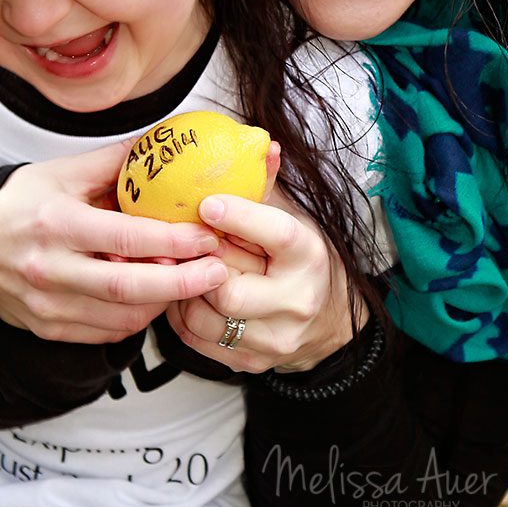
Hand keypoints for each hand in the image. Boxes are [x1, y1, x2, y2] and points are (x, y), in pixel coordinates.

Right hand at [0, 141, 227, 343]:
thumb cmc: (21, 202)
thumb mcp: (63, 171)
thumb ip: (116, 161)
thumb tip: (165, 142)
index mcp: (57, 224)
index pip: (126, 239)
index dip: (174, 241)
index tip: (208, 236)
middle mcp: (51, 269)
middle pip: (129, 289)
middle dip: (182, 283)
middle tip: (218, 271)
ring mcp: (48, 306)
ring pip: (122, 319)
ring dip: (163, 304)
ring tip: (191, 283)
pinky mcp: (48, 329)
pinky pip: (105, 334)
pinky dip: (136, 319)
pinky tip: (154, 298)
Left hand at [166, 189, 366, 372]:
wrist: (327, 323)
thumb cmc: (301, 263)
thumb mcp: (292, 219)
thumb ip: (268, 187)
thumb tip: (262, 145)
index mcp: (308, 256)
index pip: (275, 234)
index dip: (238, 217)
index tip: (207, 203)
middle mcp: (296, 301)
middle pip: (228, 290)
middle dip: (199, 266)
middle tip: (184, 246)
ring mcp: (274, 337)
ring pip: (205, 320)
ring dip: (183, 291)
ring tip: (180, 269)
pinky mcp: (251, 362)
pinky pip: (197, 340)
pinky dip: (181, 315)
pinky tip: (183, 294)